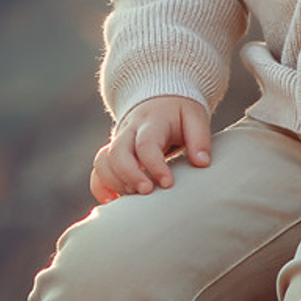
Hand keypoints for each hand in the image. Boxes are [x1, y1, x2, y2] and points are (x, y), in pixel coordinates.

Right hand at [92, 95, 213, 200]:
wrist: (160, 99)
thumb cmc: (180, 113)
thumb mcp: (195, 117)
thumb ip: (200, 139)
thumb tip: (202, 163)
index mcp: (152, 121)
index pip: (146, 143)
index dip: (155, 165)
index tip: (168, 183)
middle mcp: (129, 130)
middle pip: (117, 152)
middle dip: (130, 175)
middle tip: (147, 192)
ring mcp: (117, 141)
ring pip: (102, 161)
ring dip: (115, 182)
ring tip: (134, 197)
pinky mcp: (112, 153)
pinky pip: (98, 170)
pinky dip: (100, 187)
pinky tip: (112, 201)